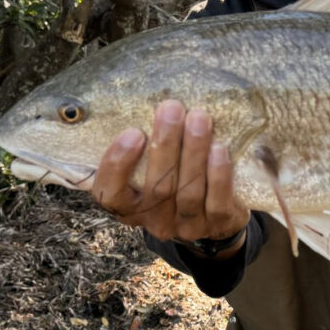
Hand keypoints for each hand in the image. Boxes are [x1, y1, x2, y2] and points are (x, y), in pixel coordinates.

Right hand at [90, 100, 249, 252]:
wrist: (218, 213)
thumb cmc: (177, 175)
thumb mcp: (153, 165)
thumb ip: (146, 145)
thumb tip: (149, 102)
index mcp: (129, 206)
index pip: (110, 193)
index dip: (117, 164)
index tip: (133, 132)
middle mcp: (154, 221)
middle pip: (157, 186)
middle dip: (165, 144)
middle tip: (172, 108)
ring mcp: (186, 227)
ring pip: (187, 192)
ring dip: (193, 152)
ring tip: (199, 118)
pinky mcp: (217, 226)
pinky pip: (216, 203)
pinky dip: (218, 175)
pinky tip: (219, 148)